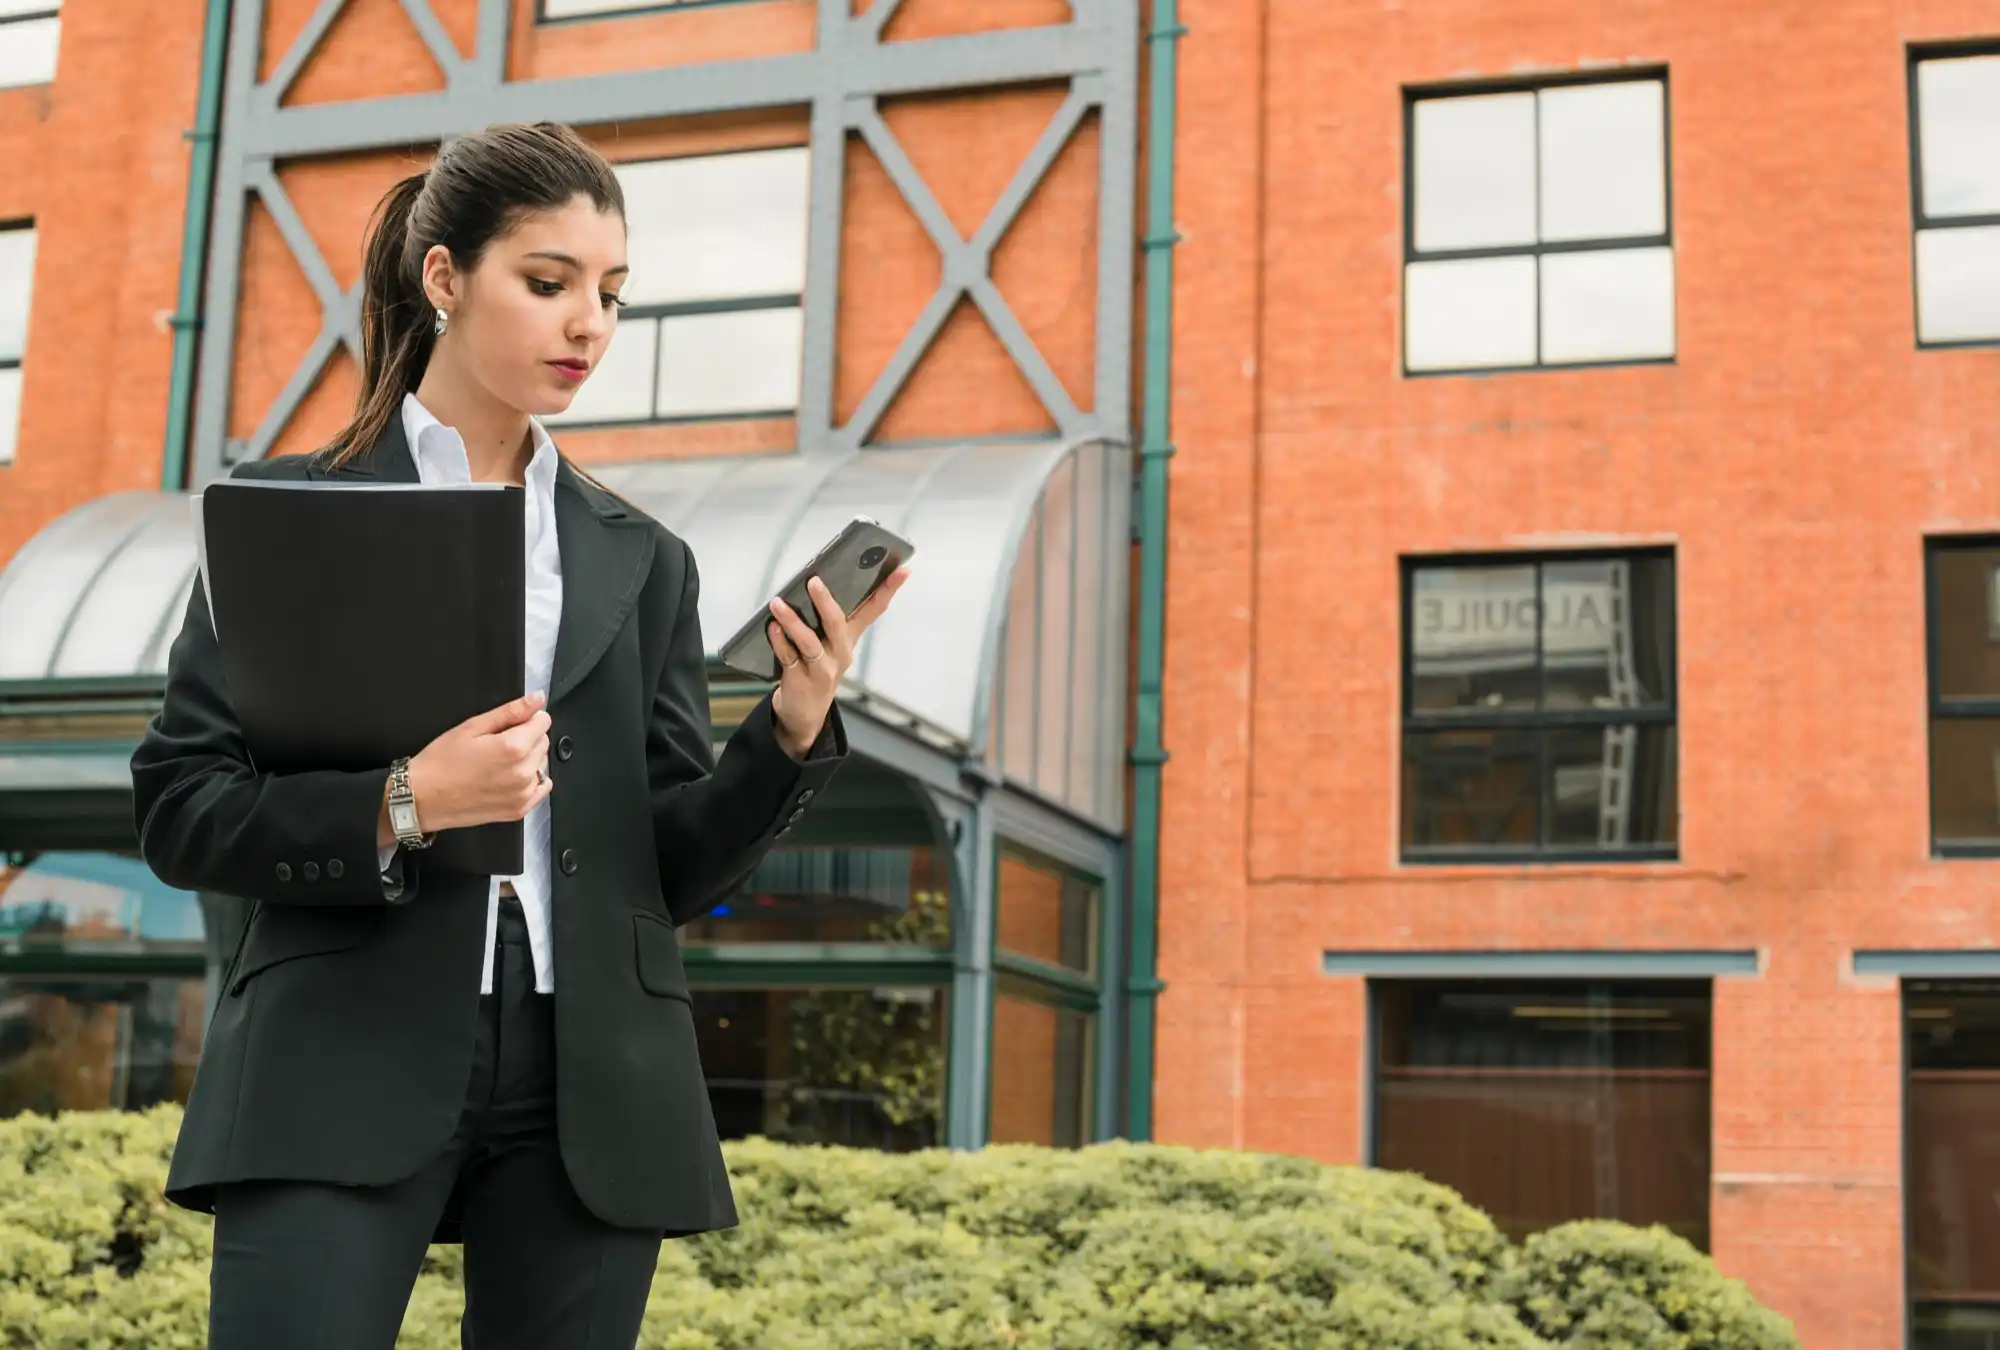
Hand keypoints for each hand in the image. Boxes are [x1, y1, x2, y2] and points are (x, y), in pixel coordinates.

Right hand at [404, 692, 552, 831]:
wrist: (422, 798)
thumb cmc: (441, 761)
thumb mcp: (472, 727)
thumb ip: (510, 712)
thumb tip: (537, 699)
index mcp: (514, 748)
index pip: (543, 722)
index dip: (527, 718)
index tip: (510, 724)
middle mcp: (523, 772)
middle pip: (543, 742)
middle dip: (527, 737)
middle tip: (497, 743)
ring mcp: (523, 794)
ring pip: (542, 764)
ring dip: (529, 759)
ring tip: (498, 762)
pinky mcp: (519, 810)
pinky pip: (542, 787)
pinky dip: (531, 780)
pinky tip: (509, 778)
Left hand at [767, 568, 910, 758]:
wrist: (805, 713)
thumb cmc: (817, 668)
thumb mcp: (832, 643)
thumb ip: (830, 616)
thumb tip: (818, 580)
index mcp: (850, 639)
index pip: (874, 610)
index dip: (889, 589)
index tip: (903, 570)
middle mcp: (840, 653)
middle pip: (837, 624)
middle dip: (826, 602)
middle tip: (814, 581)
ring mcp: (822, 668)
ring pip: (810, 642)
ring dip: (793, 622)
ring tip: (777, 603)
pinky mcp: (800, 680)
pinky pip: (788, 657)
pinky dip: (779, 642)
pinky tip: (772, 627)